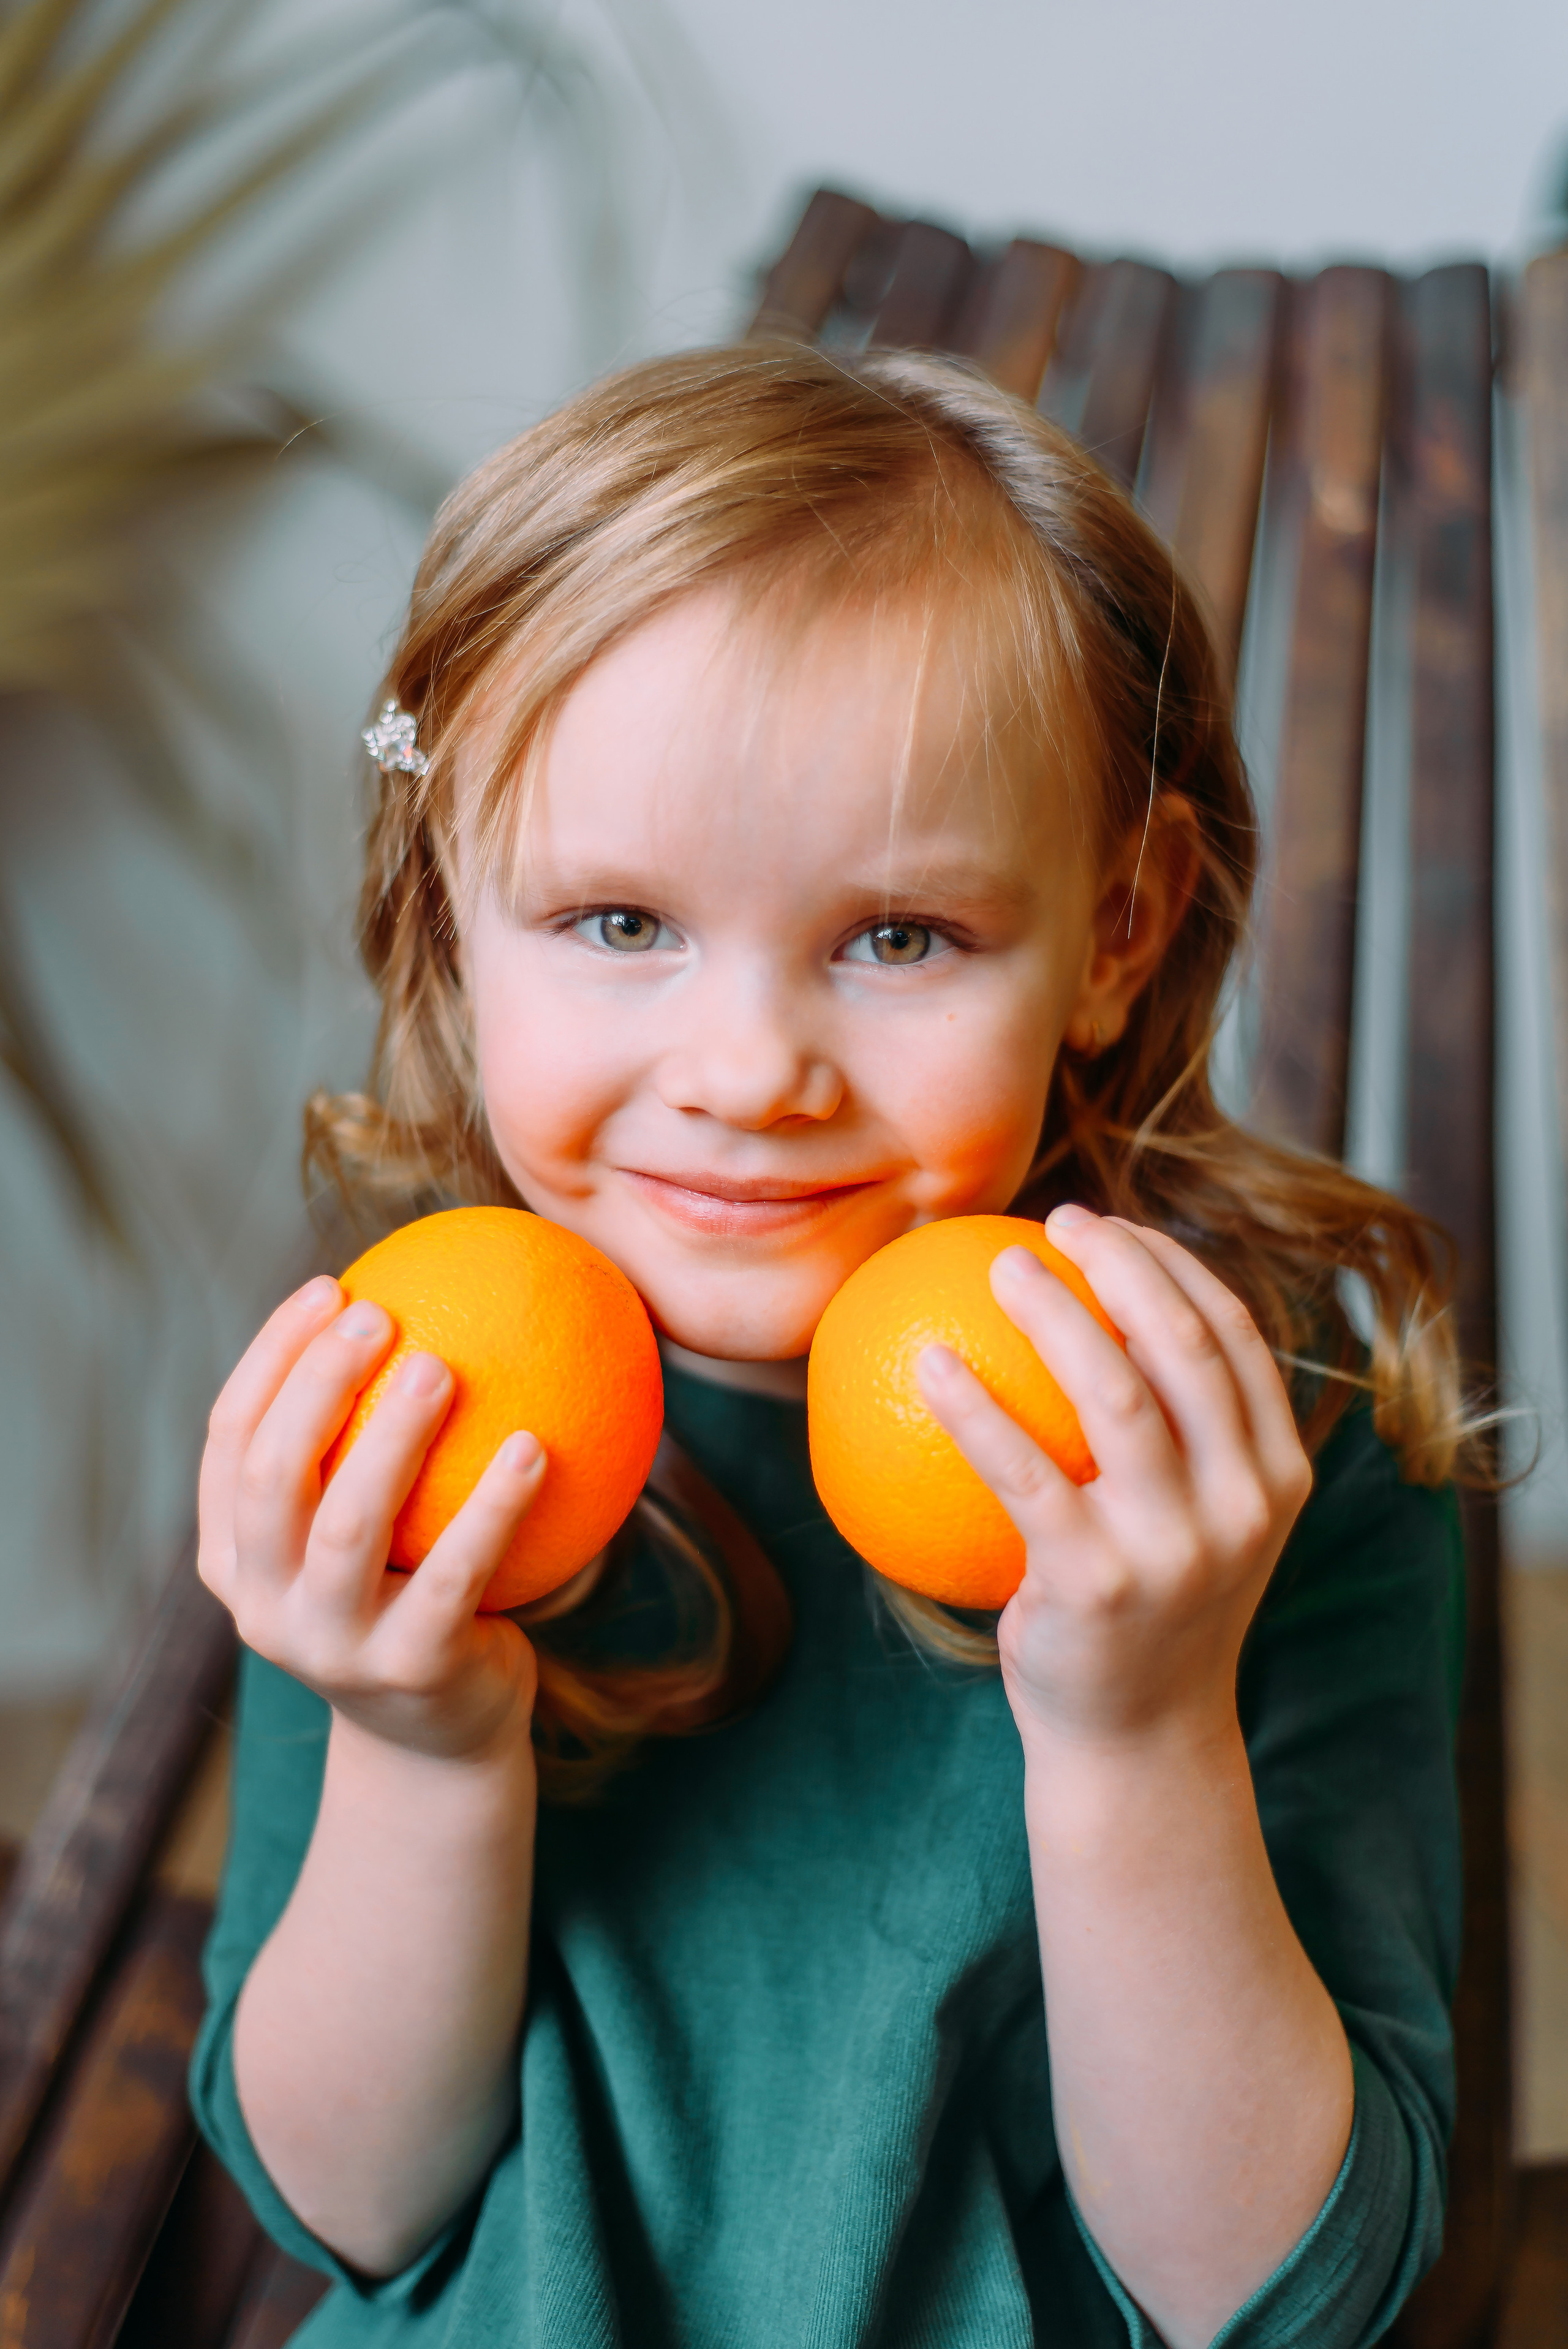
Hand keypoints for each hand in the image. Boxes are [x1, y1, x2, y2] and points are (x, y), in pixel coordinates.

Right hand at [199, 1275, 547, 1762]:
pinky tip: (536, 1447)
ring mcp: (331, 1646)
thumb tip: (429, 1300)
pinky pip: (456, 1575)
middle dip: (316, 1384)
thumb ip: (364, 1444)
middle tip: (379, 1313)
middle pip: (272, 1476)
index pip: (231, 1439)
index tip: (328, 1287)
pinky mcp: (410, 1672)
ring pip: (348, 1527)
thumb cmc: (407, 1597)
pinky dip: (494, 1507)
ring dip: (394, 1437)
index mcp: (234, 1558)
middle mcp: (265, 1605)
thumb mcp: (364, 1531)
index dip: (271, 1357)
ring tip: (442, 1365)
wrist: (441, 1742)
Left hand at [917, 1207, 1311, 1748]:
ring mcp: (1175, 1545)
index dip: (1176, 1263)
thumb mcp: (1202, 1521)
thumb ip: (1182, 1433)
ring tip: (998, 1267)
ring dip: (1053, 1312)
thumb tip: (1093, 1311)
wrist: (1139, 1743)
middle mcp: (1242, 1504)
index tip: (1113, 1226)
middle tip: (1057, 1220)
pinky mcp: (1094, 1579)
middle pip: (1183, 1344)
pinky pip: (1022, 1470)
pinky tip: (931, 1363)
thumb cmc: (1153, 1609)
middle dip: (1121, 1263)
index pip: (1237, 1335)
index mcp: (1278, 1476)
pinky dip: (973, 1406)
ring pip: (1114, 1392)